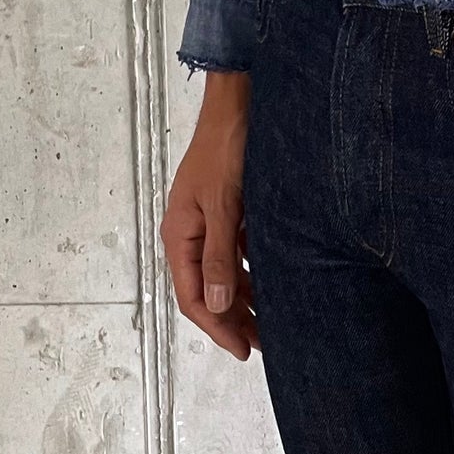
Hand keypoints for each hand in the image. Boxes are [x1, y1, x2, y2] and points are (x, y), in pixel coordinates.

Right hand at [160, 70, 258, 360]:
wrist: (238, 104)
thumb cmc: (226, 148)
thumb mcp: (224, 205)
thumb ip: (219, 255)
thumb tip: (215, 305)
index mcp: (179, 235)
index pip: (192, 297)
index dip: (216, 327)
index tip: (241, 349)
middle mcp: (190, 232)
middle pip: (208, 290)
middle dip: (233, 319)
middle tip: (263, 344)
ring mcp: (210, 221)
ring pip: (224, 273)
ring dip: (243, 298)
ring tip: (270, 322)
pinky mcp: (229, 209)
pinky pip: (237, 251)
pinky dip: (252, 271)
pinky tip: (273, 282)